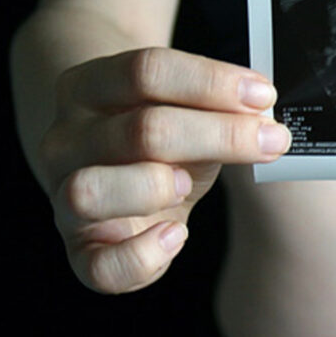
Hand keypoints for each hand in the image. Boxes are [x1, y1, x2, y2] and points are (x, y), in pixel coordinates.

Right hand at [37, 47, 289, 293]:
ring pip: (91, 191)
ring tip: (190, 183)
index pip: (146, 70)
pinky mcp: (81, 252)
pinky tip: (176, 236)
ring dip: (154, 185)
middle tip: (271, 141)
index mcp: (88, 88)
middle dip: (219, 134)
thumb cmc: (159, 141)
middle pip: (140, 130)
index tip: (264, 94)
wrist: (111, 174)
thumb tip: (265, 108)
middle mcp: (65, 141)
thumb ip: (216, 108)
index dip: (211, 82)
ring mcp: (63, 199)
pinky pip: (101, 266)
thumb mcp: (185, 112)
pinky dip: (143, 254)